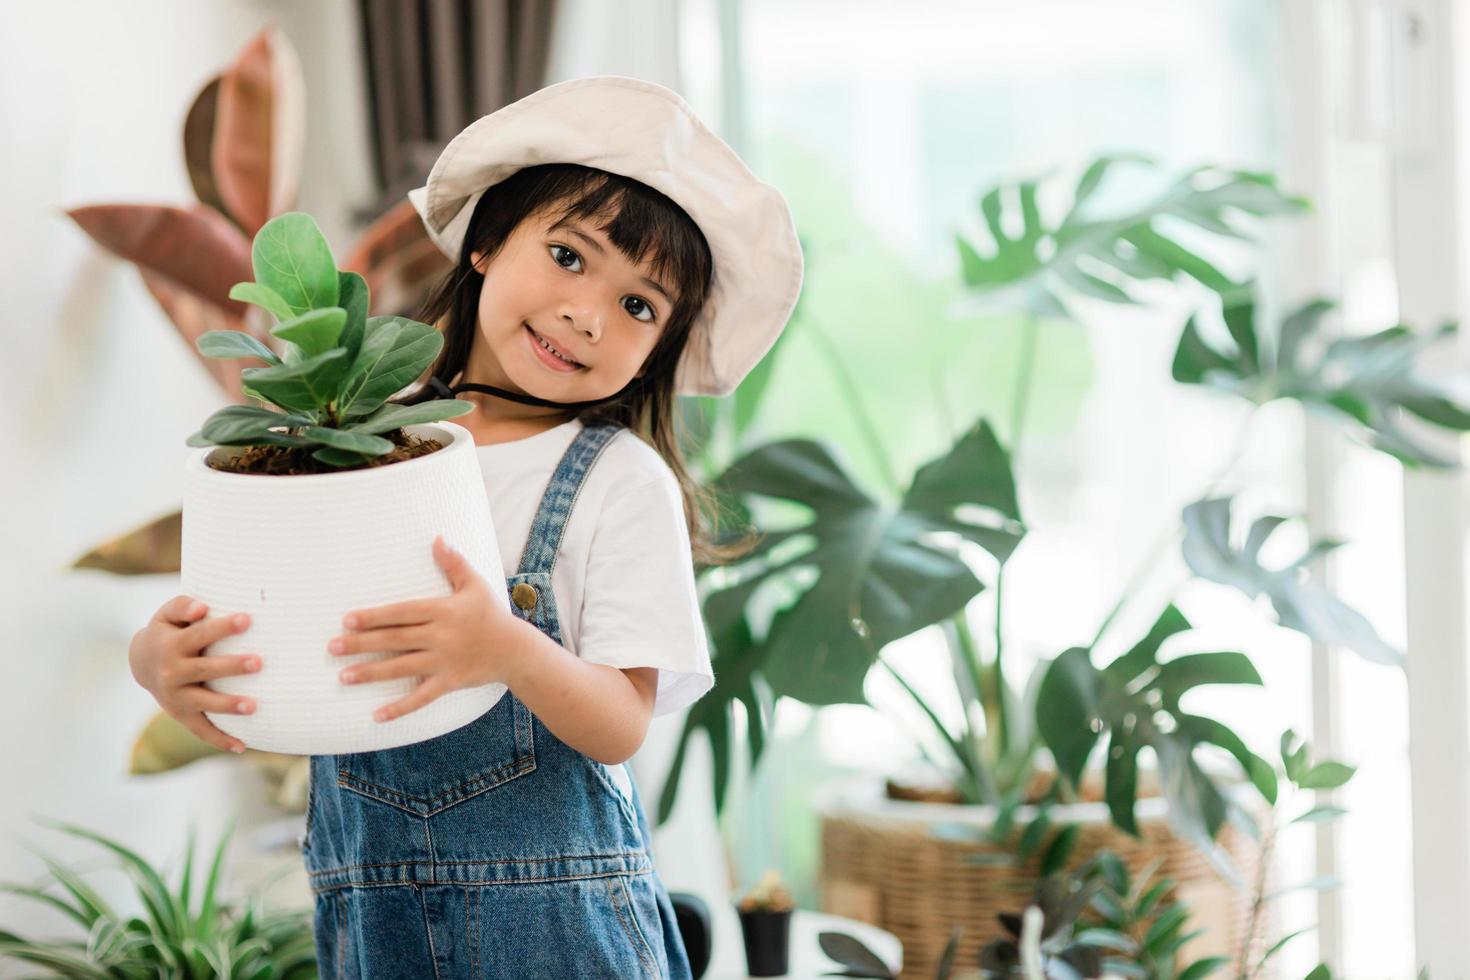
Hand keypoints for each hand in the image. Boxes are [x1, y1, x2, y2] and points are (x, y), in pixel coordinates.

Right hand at [128, 595, 260, 753]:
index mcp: (172, 645)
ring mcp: (176, 697)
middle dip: (231, 666)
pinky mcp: (181, 714)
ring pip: (204, 703)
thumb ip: (182, 605)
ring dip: (229, 705)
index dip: (223, 627)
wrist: (141, 662)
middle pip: (205, 669)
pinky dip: (219, 740)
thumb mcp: (166, 614)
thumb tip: (201, 608)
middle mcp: (172, 672)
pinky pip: (201, 730)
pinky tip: (242, 747)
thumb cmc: (167, 631)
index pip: (200, 634)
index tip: (247, 619)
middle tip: (259, 662)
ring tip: (254, 706)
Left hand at [328, 535, 528, 721]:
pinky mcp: (449, 682)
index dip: (374, 616)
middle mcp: (440, 636)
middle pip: (394, 640)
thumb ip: (453, 563)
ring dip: (371, 673)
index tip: (347, 620)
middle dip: (361, 643)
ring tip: (344, 676)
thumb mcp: (474, 585)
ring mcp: (444, 662)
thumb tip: (437, 538)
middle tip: (332, 648)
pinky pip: (421, 697)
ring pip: (401, 668)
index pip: (401, 613)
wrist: (515, 650)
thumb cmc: (491, 614)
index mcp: (442, 611)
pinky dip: (399, 708)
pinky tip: (376, 715)